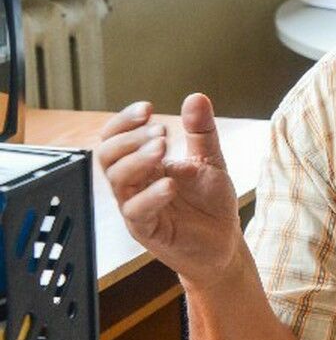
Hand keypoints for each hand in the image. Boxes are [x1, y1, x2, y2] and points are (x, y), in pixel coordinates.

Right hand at [98, 93, 241, 289]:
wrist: (225, 242)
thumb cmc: (211, 203)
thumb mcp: (210, 160)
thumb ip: (202, 131)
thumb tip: (196, 97)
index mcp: (144, 165)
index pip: (115, 138)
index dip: (124, 121)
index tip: (147, 107)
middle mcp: (135, 185)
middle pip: (107, 156)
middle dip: (129, 138)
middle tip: (161, 133)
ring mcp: (138, 208)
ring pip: (116, 180)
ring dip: (137, 160)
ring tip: (163, 148)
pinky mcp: (147, 230)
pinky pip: (136, 211)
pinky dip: (151, 195)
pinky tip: (170, 184)